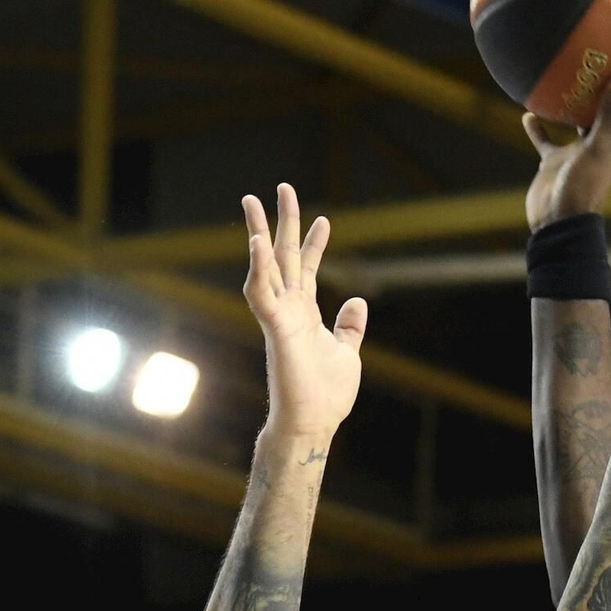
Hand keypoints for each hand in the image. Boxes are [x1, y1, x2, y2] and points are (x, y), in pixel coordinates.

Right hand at [242, 183, 367, 444]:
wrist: (314, 423)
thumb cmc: (326, 394)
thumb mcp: (347, 353)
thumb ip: (349, 327)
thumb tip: (358, 302)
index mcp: (306, 313)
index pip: (309, 269)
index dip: (316, 243)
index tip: (324, 219)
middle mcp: (290, 309)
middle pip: (285, 256)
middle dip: (284, 222)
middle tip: (284, 187)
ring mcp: (280, 317)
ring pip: (266, 265)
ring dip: (257, 232)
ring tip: (252, 200)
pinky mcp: (275, 329)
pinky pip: (261, 293)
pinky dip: (258, 267)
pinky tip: (256, 241)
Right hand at [524, 71, 610, 231]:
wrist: (557, 222)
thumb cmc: (584, 185)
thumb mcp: (600, 143)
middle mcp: (601, 145)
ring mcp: (577, 154)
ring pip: (577, 123)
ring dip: (574, 104)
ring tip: (570, 77)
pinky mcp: (555, 163)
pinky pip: (546, 140)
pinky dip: (538, 127)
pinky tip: (529, 110)